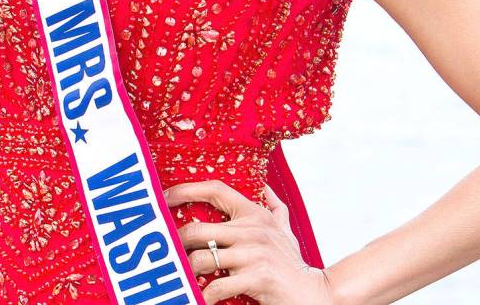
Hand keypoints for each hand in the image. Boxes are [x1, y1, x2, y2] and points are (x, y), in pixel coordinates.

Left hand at [164, 179, 333, 304]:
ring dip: (188, 272)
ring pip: (202, 259)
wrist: (313, 294)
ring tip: (183, 278)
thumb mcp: (284, 230)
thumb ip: (275, 207)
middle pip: (198, 229)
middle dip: (178, 243)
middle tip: (168, 253)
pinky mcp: (256, 278)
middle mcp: (252, 229)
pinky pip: (217, 286)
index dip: (187, 189)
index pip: (216, 190)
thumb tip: (265, 186)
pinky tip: (201, 298)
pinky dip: (205, 296)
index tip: (166, 196)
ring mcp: (254, 254)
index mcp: (255, 214)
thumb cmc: (292, 264)